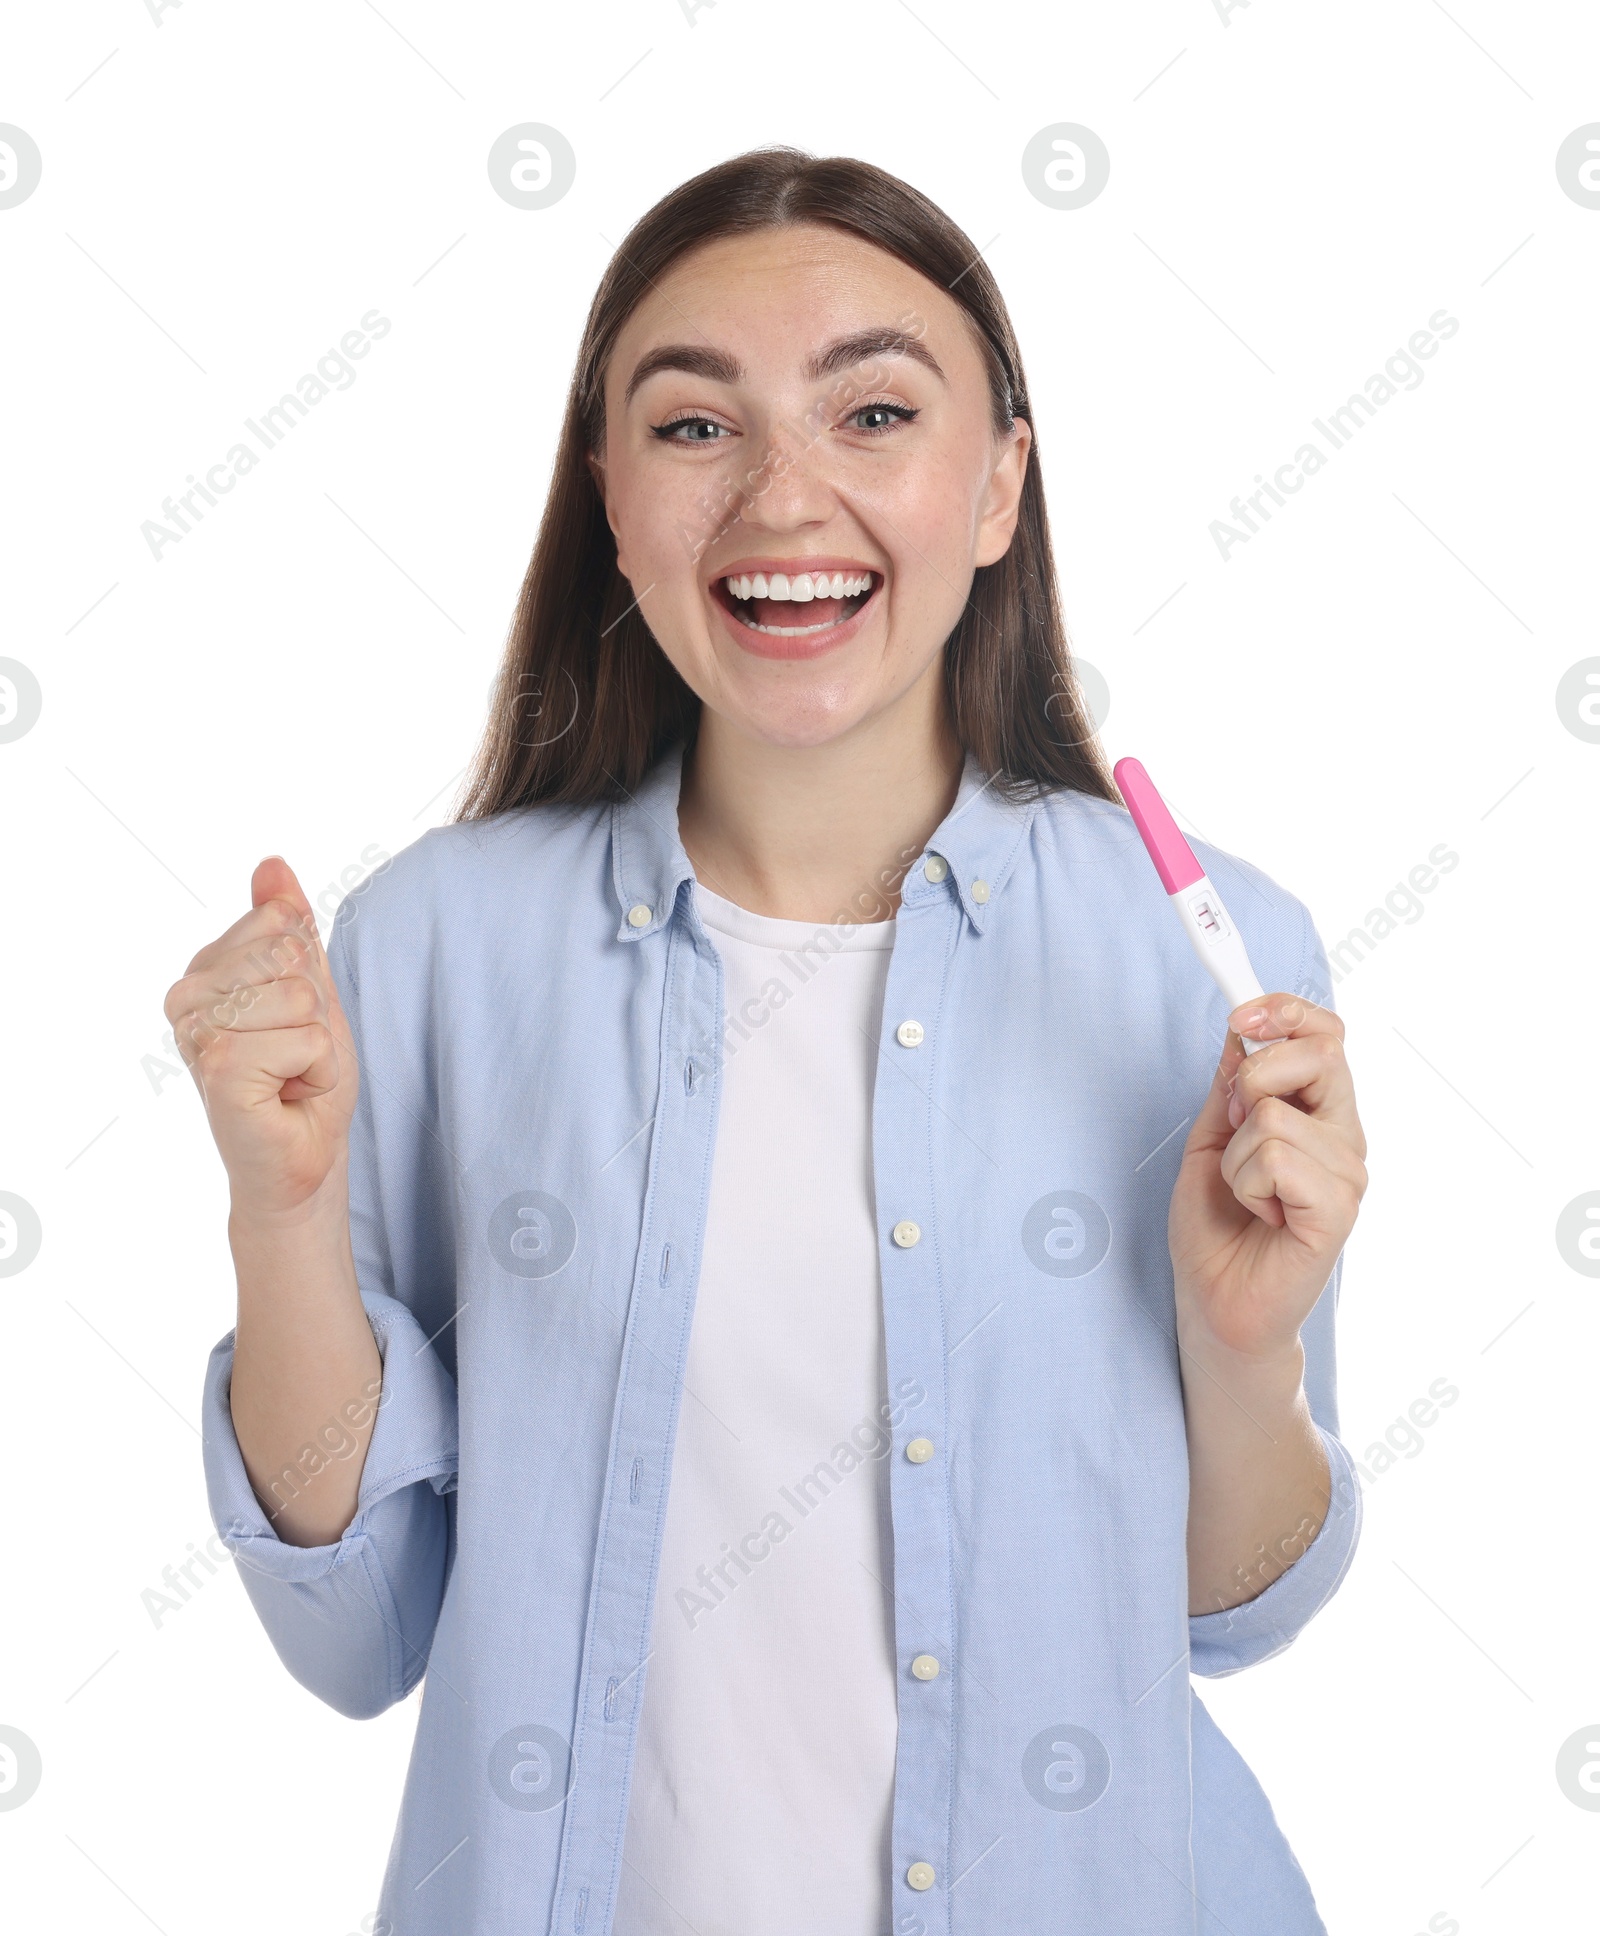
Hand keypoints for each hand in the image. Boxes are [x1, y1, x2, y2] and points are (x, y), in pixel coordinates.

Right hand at [162, 858, 358, 1216]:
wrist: (303, 1159)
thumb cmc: (303, 1080)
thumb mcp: (309, 989)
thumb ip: (289, 927)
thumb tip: (271, 864)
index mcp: (203, 970)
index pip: (282, 923)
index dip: (311, 976)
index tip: (293, 1022)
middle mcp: (186, 996)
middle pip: (291, 954)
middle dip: (316, 1011)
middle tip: (294, 1055)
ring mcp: (196, 1032)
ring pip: (301, 996)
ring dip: (318, 1044)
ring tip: (290, 1075)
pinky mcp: (218, 1069)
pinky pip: (305, 1038)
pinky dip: (316, 1071)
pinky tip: (286, 1095)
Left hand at [1168, 992, 1366, 1363]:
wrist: (1215, 1301)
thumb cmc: (1217, 1225)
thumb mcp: (1210, 1137)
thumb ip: (1230, 1085)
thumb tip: (1242, 1030)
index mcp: (1319, 1112)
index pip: (1327, 1034)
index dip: (1286, 1010)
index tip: (1241, 1017)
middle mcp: (1345, 1137)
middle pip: (1319, 1052)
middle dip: (1255, 1077)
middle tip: (1234, 1128)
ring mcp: (1349, 1174)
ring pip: (1275, 1114)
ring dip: (1236, 1155)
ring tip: (1248, 1195)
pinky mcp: (1338, 1211)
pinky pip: (1277, 1158)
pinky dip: (1247, 1184)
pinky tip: (1262, 1215)